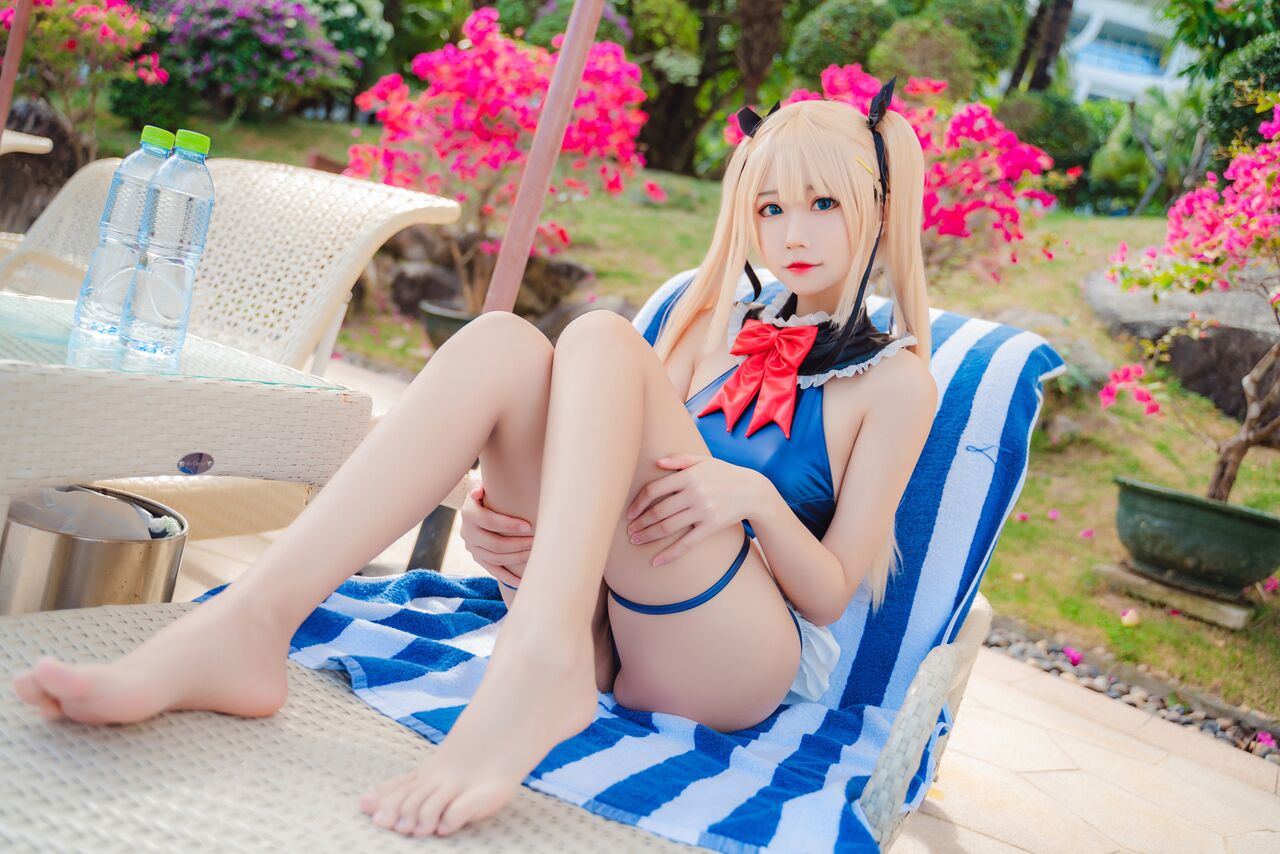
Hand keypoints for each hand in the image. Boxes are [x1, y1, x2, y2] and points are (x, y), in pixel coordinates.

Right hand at [458, 482, 533, 587]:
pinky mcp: (478, 558)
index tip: (528, 526)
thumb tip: (479, 491)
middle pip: (494, 543)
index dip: (508, 525)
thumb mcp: (482, 485)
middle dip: (517, 544)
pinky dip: (508, 577)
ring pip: (495, 558)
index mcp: (469, 513)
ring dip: (516, 558)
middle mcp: (467, 532)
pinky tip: (522, 582)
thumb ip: (480, 486)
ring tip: (534, 554)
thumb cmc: (488, 494)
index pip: (488, 521)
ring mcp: (472, 548)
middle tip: (536, 542)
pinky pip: (493, 570)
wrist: (475, 506)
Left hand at [624, 453, 760, 566]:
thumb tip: (656, 463)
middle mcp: (694, 493)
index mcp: (688, 476)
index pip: (654, 490)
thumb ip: (679, 460)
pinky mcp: (711, 527)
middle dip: (640, 523)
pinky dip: (669, 554)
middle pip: (658, 511)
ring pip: (668, 527)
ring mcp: (703, 511)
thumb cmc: (724, 474)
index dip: (638, 503)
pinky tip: (656, 561)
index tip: (630, 513)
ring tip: (636, 541)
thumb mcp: (704, 461)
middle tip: (629, 531)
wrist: (753, 491)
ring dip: (648, 536)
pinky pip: (686, 543)